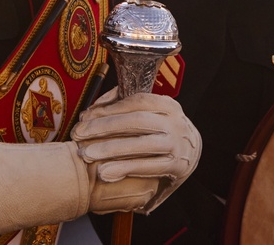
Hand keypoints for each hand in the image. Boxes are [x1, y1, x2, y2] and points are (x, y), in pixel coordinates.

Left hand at [73, 89, 201, 210]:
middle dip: (104, 127)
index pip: (134, 101)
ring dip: (111, 150)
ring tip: (88, 155)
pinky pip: (148, 167)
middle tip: (79, 136)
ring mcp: (177, 144)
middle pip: (136, 121)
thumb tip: (91, 112)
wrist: (194, 152)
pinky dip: (125, 169)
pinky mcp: (176, 167)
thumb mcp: (151, 114)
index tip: (84, 118)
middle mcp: (174, 121)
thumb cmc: (162, 131)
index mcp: (167, 104)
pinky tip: (106, 173)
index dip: (108, 108)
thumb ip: (123, 107)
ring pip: (141, 145)